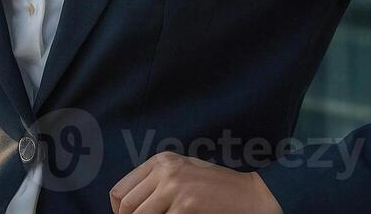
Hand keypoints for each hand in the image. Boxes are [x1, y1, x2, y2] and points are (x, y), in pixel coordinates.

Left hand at [108, 149, 284, 213]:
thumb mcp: (183, 175)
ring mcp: (174, 187)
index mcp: (160, 162)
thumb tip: (128, 206)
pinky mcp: (186, 205)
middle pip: (126, 206)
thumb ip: (157, 184)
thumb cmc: (217, 189)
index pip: (120, 190)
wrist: (251, 196)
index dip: (119, 212)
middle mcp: (164, 171)